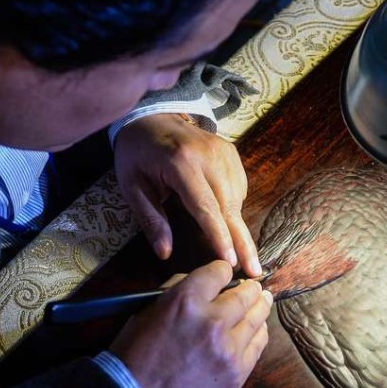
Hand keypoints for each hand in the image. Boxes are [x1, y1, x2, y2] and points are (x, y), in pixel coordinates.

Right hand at [110, 260, 271, 387]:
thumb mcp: (146, 311)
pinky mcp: (237, 373)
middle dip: (249, 288)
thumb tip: (203, 285)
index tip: (225, 274)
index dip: (222, 271)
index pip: (219, 271)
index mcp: (185, 301)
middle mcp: (212, 321)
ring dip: (260, 306)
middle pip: (245, 294)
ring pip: (257, 318)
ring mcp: (228, 349)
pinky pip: (258, 344)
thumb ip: (177, 291)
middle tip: (253, 287)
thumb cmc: (134, 357)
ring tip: (263, 301)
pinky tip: (258, 328)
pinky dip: (259, 333)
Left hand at [113, 114, 262, 276]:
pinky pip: (239, 187)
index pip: (206, 207)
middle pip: (230, 206)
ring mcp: (225, 152)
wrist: (152, 115)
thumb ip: (150, 219)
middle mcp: (209, 156)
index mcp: (181, 164)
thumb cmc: (137, 153)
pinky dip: (234, 207)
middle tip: (254, 271)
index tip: (231, 262)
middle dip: (242, 241)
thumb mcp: (132, 186)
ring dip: (237, 226)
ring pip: (238, 199)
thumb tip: (165, 253)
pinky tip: (225, 217)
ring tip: (239, 252)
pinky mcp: (232, 152)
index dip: (219, 237)